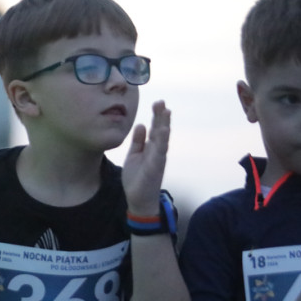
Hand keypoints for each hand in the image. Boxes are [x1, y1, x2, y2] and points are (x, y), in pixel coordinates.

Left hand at [122, 100, 169, 215]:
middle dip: (161, 116)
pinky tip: (163, 130)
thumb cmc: (137, 177)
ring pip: (162, 138)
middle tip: (161, 101)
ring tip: (166, 111)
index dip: (156, 116)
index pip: (155, 128)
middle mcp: (157, 150)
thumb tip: (140, 124)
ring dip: (164, 125)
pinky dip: (162, 140)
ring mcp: (158, 158)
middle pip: (160, 130)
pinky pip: (160, 151)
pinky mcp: (156, 166)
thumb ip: (138, 141)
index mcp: (151, 147)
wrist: (138, 199)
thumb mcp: (134, 155)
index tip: (157, 103)